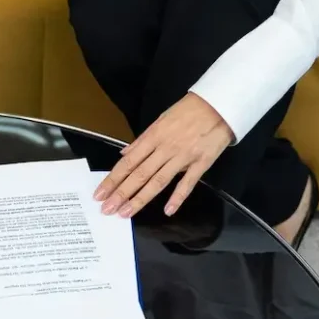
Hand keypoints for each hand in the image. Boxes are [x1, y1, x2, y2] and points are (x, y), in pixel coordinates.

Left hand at [94, 93, 233, 218]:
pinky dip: (178, 197)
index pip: (128, 162)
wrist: (218, 105)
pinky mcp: (201, 163)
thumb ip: (142, 140)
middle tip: (107, 209)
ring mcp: (183, 157)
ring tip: (126, 212)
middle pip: (139, 174)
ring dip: (141, 199)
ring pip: (158, 181)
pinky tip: (168, 211)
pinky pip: (188, 183)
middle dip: (121, 193)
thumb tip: (124, 154)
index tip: (100, 193)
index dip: (113, 179)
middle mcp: (165, 149)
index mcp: (153, 137)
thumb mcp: (160, 119)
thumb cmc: (188, 111)